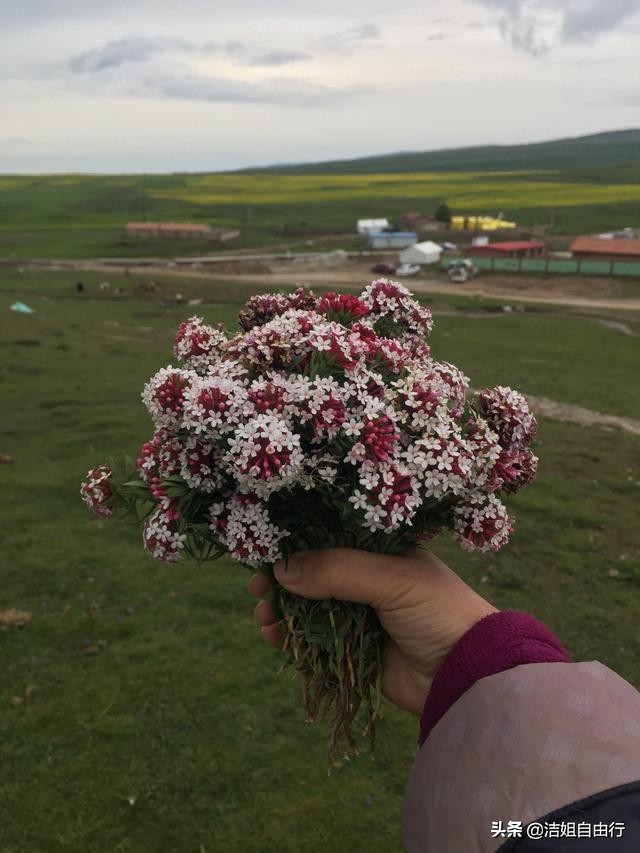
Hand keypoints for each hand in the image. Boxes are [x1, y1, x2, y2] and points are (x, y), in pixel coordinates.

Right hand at [248, 547, 496, 714]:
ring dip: (284, 610)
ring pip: (310, 608)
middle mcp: (370, 578)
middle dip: (283, 580)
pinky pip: (316, 641)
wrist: (469, 672)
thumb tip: (281, 569)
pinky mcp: (357, 650)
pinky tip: (276, 638)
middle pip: (314, 573)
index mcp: (384, 549)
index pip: (330, 537)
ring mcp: (362, 614)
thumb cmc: (438, 611)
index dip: (297, 542)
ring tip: (263, 616)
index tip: (264, 550)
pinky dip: (294, 639)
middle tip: (256, 589)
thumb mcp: (390, 579)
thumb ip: (336, 570)